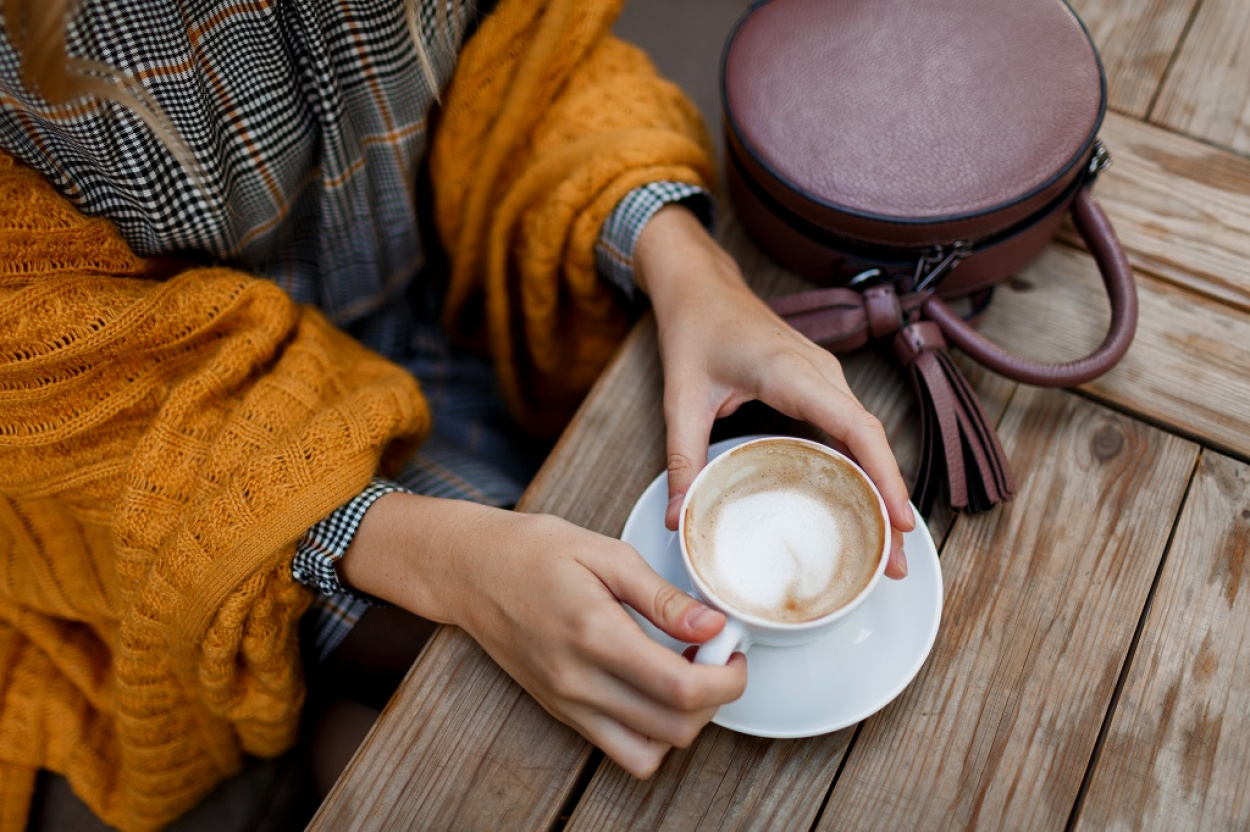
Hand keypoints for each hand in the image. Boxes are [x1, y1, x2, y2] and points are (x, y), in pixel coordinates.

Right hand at [339, 493, 746, 778]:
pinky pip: (620, 750)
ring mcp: (568, 704)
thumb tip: (713, 626)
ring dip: (684, 723)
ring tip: (685, 675)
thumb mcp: (605, 553)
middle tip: (716, 658)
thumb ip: (662, 596)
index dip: (727, 678)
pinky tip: (654, 689)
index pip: (681, 687)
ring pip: (649, 753)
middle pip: (675, 729)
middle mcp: (579, 682)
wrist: (470, 571)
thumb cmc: (534, 551)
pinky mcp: (561, 712)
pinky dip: (651, 733)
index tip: (734, 649)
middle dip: (715, 700)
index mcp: (594, 634)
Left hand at [635, 206, 913, 577]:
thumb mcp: (681, 398)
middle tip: (895, 563)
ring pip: (868, 438)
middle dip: (890, 501)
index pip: (854, 426)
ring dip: (882, 489)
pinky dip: (864, 469)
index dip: (883, 475)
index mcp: (792, 372)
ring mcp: (826, 378)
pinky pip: (853, 430)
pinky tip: (865, 507)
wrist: (701, 286)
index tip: (899, 520)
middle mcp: (821, 373)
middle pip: (871, 442)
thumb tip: (678, 517)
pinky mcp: (821, 386)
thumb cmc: (695, 330)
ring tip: (888, 548)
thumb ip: (682, 459)